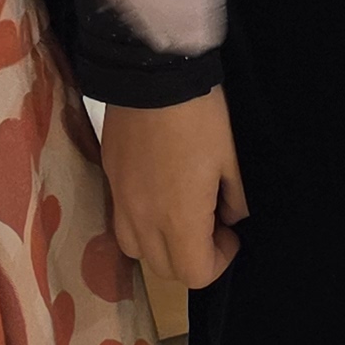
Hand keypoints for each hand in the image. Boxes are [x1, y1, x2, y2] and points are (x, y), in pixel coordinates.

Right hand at [103, 89, 243, 287]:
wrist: (152, 70)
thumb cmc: (200, 115)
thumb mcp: (231, 157)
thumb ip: (236, 198)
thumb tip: (232, 216)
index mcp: (178, 218)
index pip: (195, 274)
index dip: (220, 262)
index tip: (230, 233)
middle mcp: (143, 219)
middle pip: (164, 269)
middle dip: (191, 257)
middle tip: (209, 222)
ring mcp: (121, 199)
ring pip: (136, 249)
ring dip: (160, 244)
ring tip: (178, 213)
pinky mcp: (109, 176)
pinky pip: (120, 219)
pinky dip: (140, 222)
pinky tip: (156, 192)